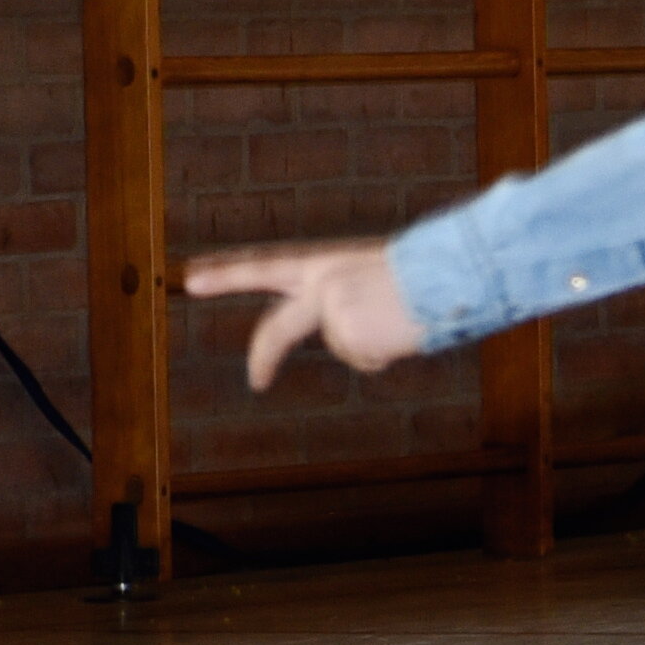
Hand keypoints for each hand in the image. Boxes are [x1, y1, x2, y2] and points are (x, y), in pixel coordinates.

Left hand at [184, 240, 425, 387]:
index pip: (265, 266)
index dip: (227, 273)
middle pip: (278, 328)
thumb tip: (352, 345)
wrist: (453, 270)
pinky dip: (387, 353)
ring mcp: (330, 310)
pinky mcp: (345, 332)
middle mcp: (321, 284)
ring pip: (346, 347)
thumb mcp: (380, 278)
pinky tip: (403, 331)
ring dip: (376, 344)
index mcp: (327, 261)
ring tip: (401, 317)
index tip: (192, 280)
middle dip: (263, 356)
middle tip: (257, 382)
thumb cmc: (429, 271)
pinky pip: (366, 359)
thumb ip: (351, 302)